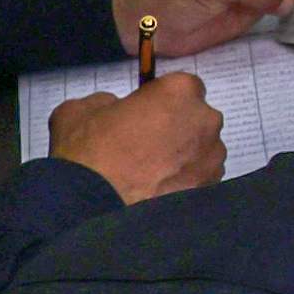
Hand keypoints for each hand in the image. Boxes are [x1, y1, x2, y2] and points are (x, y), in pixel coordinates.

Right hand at [47, 73, 227, 201]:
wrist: (92, 206)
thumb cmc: (88, 152)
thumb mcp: (80, 109)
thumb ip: (108, 101)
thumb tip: (116, 108)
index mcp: (179, 92)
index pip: (183, 87)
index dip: (163, 100)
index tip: (146, 113)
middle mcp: (205, 120)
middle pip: (196, 118)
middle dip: (177, 126)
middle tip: (146, 144)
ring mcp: (212, 157)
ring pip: (201, 149)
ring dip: (183, 155)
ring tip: (150, 172)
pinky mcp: (211, 187)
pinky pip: (200, 176)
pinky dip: (184, 180)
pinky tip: (158, 189)